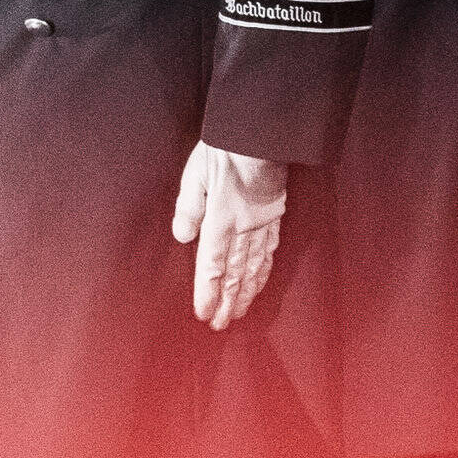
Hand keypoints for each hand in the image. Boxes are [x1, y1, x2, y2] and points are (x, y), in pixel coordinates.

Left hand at [169, 142, 290, 329]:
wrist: (262, 132)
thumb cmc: (226, 149)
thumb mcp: (195, 174)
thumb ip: (188, 208)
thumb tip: (183, 237)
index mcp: (222, 220)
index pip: (213, 266)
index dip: (208, 293)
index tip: (204, 314)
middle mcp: (245, 227)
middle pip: (236, 274)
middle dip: (228, 302)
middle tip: (221, 324)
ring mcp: (262, 223)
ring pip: (254, 266)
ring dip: (246, 292)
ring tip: (240, 312)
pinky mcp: (274, 214)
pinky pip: (269, 250)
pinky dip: (263, 270)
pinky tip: (260, 280)